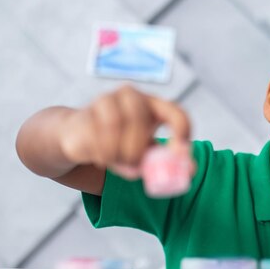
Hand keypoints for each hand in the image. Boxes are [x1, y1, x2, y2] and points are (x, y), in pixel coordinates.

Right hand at [59, 85, 190, 179]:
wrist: (79, 137)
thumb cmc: (119, 144)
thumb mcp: (145, 154)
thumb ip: (166, 162)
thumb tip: (190, 171)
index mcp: (153, 106)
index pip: (175, 113)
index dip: (181, 133)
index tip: (178, 154)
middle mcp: (132, 97)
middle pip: (140, 118)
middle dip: (137, 147)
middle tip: (134, 164)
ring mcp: (107, 101)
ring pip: (115, 125)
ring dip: (117, 152)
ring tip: (117, 160)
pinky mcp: (86, 113)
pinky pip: (95, 136)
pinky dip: (102, 154)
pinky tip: (102, 158)